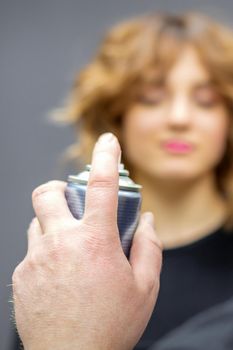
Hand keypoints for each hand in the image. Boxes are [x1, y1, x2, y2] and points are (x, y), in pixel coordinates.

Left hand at [12, 133, 161, 349]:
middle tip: (74, 203)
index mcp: (94, 241)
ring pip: (37, 223)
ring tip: (71, 250)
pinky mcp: (20, 276)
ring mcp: (35, 259)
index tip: (108, 141)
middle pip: (47, 193)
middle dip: (61, 189)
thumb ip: (148, 246)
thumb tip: (145, 219)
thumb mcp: (145, 287)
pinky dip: (46, 254)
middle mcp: (60, 243)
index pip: (102, 185)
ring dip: (54, 226)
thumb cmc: (111, 326)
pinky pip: (31, 251)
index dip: (106, 156)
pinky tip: (60, 278)